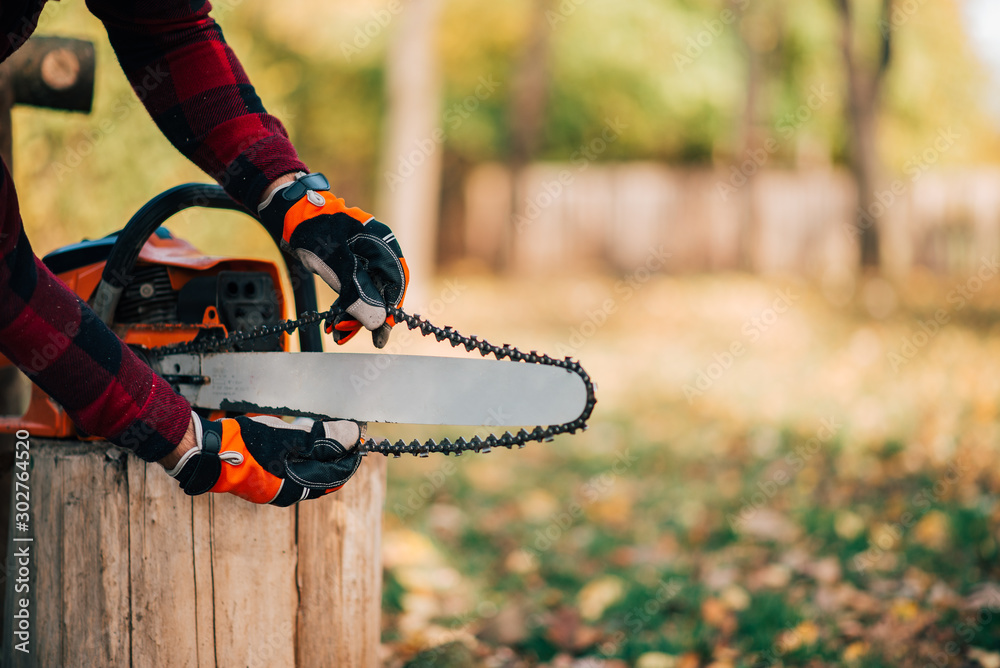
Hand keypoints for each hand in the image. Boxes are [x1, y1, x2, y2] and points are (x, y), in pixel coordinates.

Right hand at [168, 412, 363, 505]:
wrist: (208, 452)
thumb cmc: (247, 445)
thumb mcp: (291, 437)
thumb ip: (324, 438)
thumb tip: (352, 435)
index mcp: (300, 487)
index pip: (340, 473)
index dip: (353, 452)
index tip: (360, 433)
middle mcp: (290, 492)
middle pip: (327, 473)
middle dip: (339, 452)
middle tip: (344, 429)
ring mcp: (277, 486)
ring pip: (311, 470)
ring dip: (321, 451)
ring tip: (325, 430)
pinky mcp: (266, 478)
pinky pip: (294, 467)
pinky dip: (304, 453)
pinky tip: (300, 436)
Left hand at [259, 172, 407, 347]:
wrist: (290, 215)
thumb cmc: (314, 231)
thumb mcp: (336, 262)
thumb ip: (359, 291)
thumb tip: (378, 320)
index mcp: (381, 243)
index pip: (396, 281)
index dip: (390, 308)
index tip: (380, 331)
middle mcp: (377, 252)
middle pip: (382, 291)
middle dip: (368, 316)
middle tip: (355, 337)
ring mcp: (364, 260)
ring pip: (367, 294)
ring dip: (354, 315)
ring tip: (338, 333)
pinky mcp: (351, 267)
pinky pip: (354, 291)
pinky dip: (345, 307)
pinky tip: (334, 323)